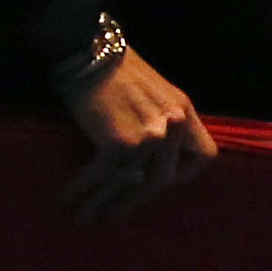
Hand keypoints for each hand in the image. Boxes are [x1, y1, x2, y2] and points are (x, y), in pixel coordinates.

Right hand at [60, 48, 218, 218]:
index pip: (203, 155)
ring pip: (129, 184)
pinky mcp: (120, 143)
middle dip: (135, 201)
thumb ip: (163, 126)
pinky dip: (82, 189)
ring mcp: (149, 136)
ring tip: (85, 217)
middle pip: (163, 179)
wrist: (91, 52)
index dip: (184, 174)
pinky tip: (68, 198)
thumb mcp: (156, 95)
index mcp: (184, 112)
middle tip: (113, 216)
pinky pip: (102, 177)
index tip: (160, 183)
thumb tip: (146, 167)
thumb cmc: (116, 73)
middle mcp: (172, 127)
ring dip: (103, 204)